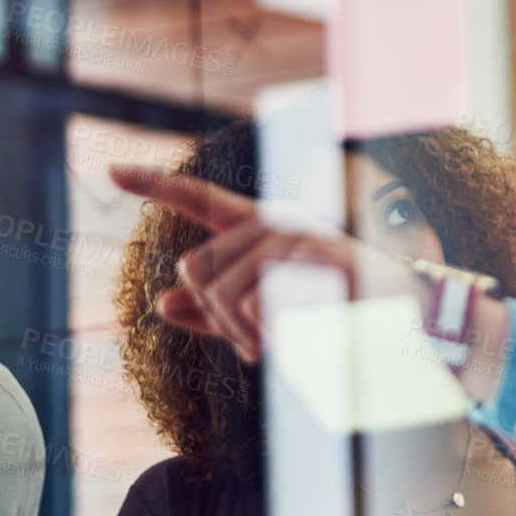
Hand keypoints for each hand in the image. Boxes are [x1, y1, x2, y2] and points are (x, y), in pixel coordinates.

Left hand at [109, 165, 429, 362]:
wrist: (406, 322)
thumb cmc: (334, 318)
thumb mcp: (265, 318)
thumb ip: (215, 312)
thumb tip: (161, 303)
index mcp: (262, 229)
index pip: (200, 200)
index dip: (154, 183)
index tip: (110, 169)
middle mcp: (277, 224)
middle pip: (197, 270)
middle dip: (214, 319)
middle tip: (251, 345)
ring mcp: (300, 238)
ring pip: (224, 293)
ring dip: (241, 335)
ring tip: (275, 347)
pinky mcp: (321, 261)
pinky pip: (261, 305)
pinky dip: (269, 335)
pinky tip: (295, 338)